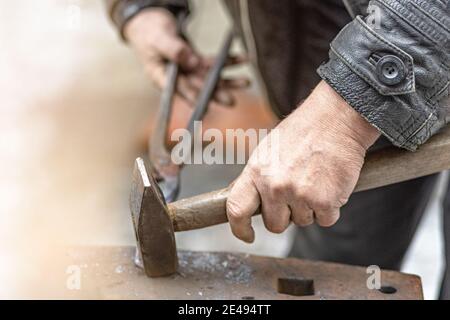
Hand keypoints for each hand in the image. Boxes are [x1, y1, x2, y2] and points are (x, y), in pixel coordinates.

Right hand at [124, 8, 248, 106]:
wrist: (151, 24)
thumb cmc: (149, 33)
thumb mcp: (158, 39)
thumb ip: (172, 49)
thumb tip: (190, 60)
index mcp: (162, 77)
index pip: (179, 90)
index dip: (192, 98)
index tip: (206, 108)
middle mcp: (177, 78)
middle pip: (198, 88)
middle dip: (216, 94)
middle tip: (232, 101)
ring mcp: (187, 71)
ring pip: (209, 78)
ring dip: (228, 80)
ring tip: (246, 82)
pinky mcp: (196, 62)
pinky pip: (213, 63)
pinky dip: (228, 61)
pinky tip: (241, 60)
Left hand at [226, 81, 379, 242]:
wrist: (337, 118)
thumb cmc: (304, 130)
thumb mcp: (269, 149)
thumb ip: (258, 177)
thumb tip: (249, 200)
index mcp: (257, 171)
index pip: (236, 209)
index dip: (239, 228)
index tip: (247, 235)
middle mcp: (274, 186)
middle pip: (274, 225)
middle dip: (286, 215)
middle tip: (297, 194)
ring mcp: (299, 195)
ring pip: (302, 222)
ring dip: (310, 209)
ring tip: (315, 180)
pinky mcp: (324, 201)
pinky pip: (326, 220)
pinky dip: (330, 208)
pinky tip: (330, 185)